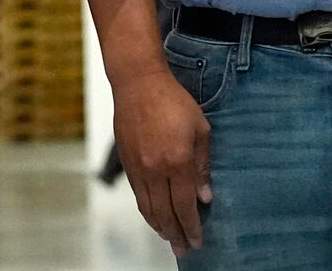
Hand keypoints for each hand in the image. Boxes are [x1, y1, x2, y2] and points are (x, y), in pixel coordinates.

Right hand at [111, 67, 211, 255]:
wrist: (138, 82)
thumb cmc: (173, 101)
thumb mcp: (200, 129)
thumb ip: (203, 166)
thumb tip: (205, 197)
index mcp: (178, 162)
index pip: (185, 206)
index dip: (192, 226)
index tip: (198, 241)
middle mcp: (156, 169)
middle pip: (165, 213)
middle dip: (176, 234)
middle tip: (183, 249)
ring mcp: (138, 167)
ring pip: (148, 207)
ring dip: (159, 226)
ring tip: (168, 237)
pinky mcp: (127, 161)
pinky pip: (137, 194)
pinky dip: (146, 210)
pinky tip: (153, 215)